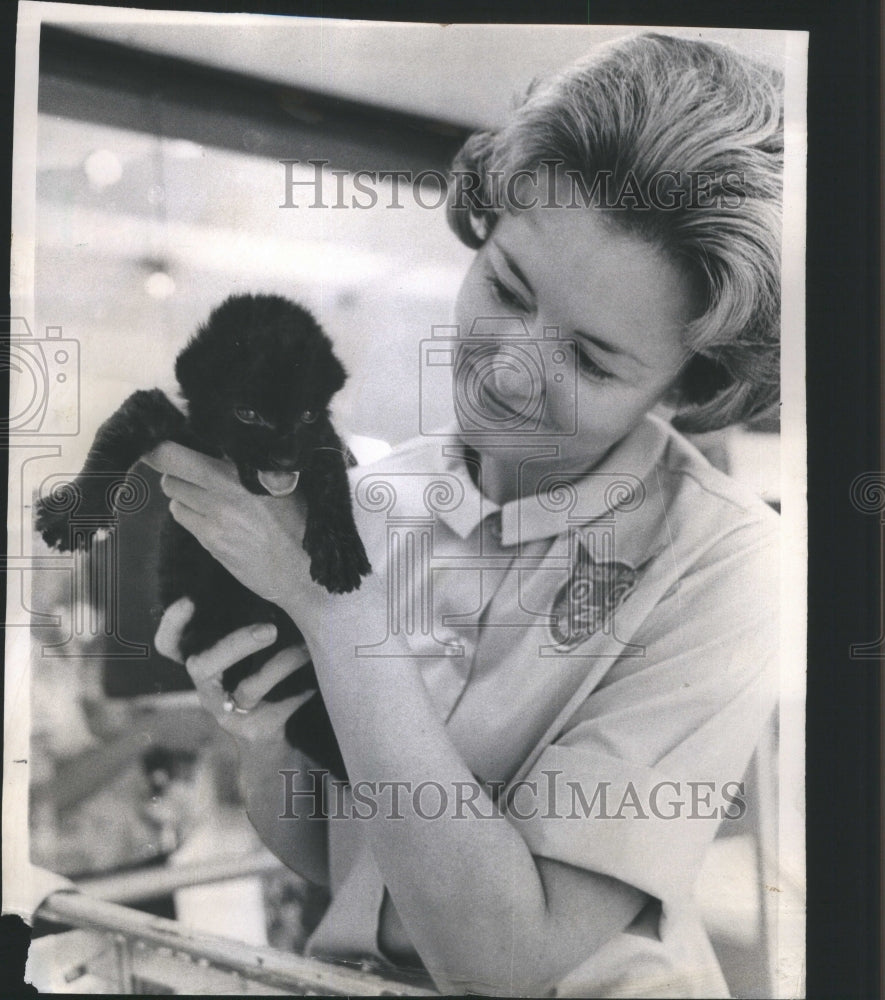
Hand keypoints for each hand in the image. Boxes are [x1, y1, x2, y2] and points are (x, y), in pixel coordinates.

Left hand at [144, 442, 313, 608]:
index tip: (159, 443)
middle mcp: (223, 496)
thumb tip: (222, 445)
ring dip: (183, 493)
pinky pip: (184, 519)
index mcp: (241, 474)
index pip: (178, 457)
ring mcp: (214, 522)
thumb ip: (251, 462)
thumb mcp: (283, 481)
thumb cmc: (300, 521)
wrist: (304, 569)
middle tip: (190, 468)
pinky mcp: (211, 543)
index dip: (161, 449)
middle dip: (175, 468)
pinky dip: (191, 514)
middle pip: (170, 474)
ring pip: (173, 497)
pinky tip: (213, 516)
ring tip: (206, 494)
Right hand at [155, 597, 315, 745]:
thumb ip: (249, 626)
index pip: (170, 646)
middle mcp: (207, 689)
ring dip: (282, 665)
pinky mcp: (254, 731)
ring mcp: (228, 713)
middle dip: (235, 644)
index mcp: (204, 665)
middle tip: (271, 629)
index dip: (172, 625)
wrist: (271, 744)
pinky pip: (278, 710)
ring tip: (308, 650)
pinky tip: (316, 683)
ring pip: (249, 689)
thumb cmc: (262, 684)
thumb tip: (274, 580)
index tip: (189, 600)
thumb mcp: (249, 657)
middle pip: (203, 666)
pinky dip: (300, 693)